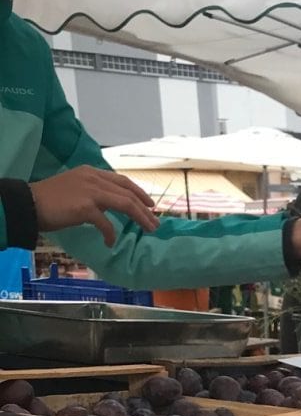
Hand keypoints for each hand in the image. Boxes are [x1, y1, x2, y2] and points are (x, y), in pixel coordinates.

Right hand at [31, 167, 159, 245]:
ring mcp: (89, 191)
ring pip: (124, 204)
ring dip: (140, 218)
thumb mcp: (75, 189)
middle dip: (145, 209)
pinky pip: (106, 223)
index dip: (139, 192)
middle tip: (155, 222)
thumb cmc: (50, 200)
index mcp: (91, 172)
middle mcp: (93, 178)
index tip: (150, 204)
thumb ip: (93, 193)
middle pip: (128, 193)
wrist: (30, 204)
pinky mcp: (84, 207)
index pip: (122, 181)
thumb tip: (109, 207)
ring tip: (149, 229)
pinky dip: (111, 235)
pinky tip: (110, 243)